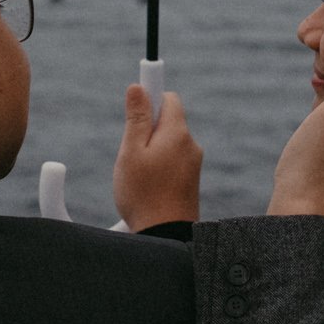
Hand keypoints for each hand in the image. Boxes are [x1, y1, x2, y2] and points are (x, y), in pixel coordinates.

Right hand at [113, 85, 202, 229]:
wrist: (166, 236)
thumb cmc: (143, 194)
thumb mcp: (131, 152)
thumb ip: (135, 118)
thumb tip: (138, 87)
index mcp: (177, 133)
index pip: (169, 98)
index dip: (150, 96)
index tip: (136, 104)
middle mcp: (190, 145)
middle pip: (167, 121)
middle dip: (146, 128)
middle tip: (130, 151)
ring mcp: (193, 164)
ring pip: (168, 143)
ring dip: (151, 150)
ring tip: (138, 175)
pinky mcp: (190, 181)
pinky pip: (172, 161)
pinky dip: (159, 166)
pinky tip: (148, 186)